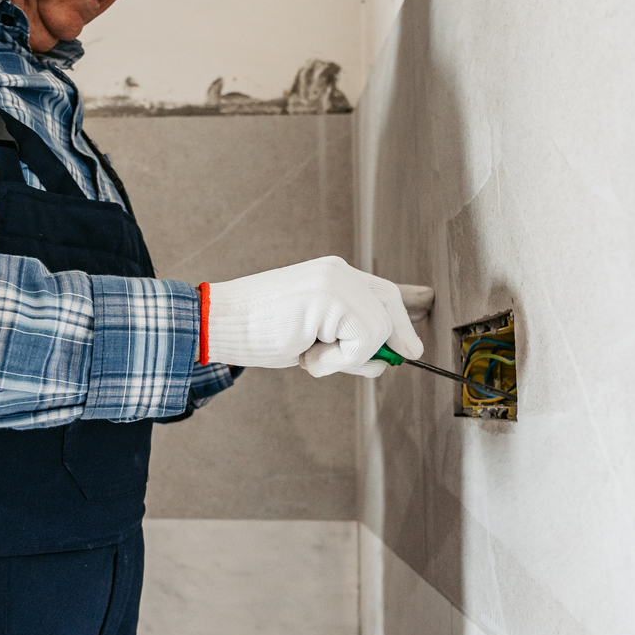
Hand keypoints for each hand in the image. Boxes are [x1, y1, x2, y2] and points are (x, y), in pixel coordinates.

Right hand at [204, 257, 424, 377]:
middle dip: (382, 345)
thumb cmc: (259, 333)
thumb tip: (385, 362)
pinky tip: (306, 352)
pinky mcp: (330, 297)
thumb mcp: (313, 340)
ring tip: (309, 354)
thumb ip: (348, 344)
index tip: (414, 344)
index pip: (383, 293)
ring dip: (346, 358)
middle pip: (387, 309)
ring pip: (377, 331)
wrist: (220, 323)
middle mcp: (338, 271)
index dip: (401, 320)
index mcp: (333, 275)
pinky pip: (360, 341)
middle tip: (351, 363)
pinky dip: (337, 360)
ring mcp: (335, 281)